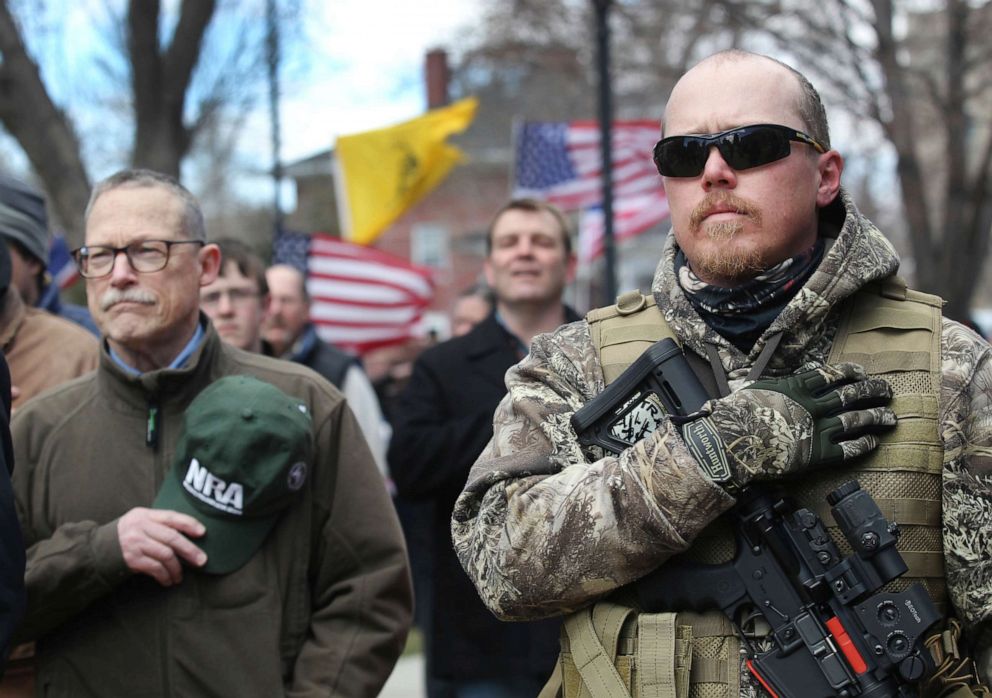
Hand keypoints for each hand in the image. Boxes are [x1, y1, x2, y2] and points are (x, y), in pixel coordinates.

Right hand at [117, 508, 206, 585]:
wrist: (98, 549)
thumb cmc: (128, 535)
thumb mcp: (141, 522)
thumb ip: (160, 524)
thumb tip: (190, 535)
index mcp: (145, 515)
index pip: (172, 516)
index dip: (189, 524)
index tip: (203, 532)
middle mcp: (140, 527)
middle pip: (172, 538)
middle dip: (190, 550)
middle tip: (201, 561)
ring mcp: (135, 543)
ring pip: (165, 555)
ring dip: (177, 568)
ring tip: (180, 576)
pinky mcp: (131, 559)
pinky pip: (155, 568)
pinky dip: (164, 575)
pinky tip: (168, 580)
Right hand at [679, 363, 895, 490]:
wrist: (733, 442)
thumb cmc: (736, 415)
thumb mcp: (754, 390)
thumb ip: (774, 385)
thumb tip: (782, 379)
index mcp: (796, 387)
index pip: (830, 374)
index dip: (849, 372)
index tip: (862, 371)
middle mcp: (812, 406)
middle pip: (850, 394)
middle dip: (872, 391)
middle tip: (887, 391)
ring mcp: (817, 429)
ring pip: (855, 420)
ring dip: (875, 417)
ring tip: (891, 417)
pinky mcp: (817, 454)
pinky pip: (847, 448)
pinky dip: (863, 444)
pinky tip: (873, 441)